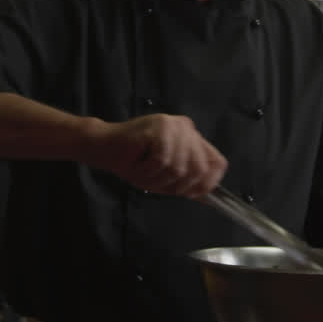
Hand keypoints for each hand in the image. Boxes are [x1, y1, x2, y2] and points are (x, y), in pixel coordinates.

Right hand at [87, 114, 226, 196]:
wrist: (105, 148)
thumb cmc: (134, 161)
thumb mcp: (166, 175)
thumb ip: (187, 180)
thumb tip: (208, 195)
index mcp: (192, 137)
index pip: (217, 162)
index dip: (209, 183)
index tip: (192, 194)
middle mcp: (186, 128)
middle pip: (199, 170)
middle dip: (177, 185)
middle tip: (157, 183)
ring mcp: (173, 126)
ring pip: (179, 169)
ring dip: (157, 179)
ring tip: (144, 172)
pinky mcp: (159, 128)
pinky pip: (162, 162)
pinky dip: (148, 171)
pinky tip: (139, 164)